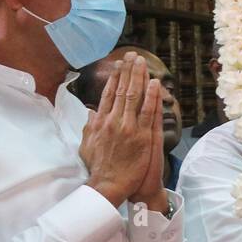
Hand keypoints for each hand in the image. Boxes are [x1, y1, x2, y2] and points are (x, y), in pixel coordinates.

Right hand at [80, 54, 162, 206]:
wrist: (108, 185)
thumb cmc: (99, 168)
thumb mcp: (87, 145)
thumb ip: (90, 126)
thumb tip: (91, 112)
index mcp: (100, 122)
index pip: (107, 94)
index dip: (114, 77)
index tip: (119, 64)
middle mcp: (112, 121)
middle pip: (121, 90)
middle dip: (127, 71)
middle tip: (133, 55)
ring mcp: (128, 127)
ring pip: (134, 96)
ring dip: (139, 77)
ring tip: (143, 62)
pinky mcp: (141, 136)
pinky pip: (148, 112)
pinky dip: (151, 96)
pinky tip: (154, 82)